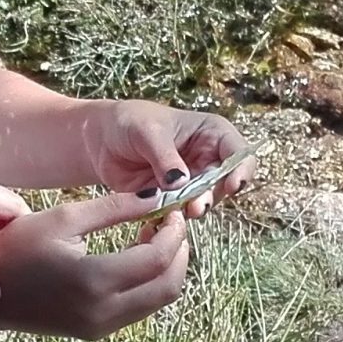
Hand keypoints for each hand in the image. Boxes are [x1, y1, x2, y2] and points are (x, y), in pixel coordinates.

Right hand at [0, 191, 190, 341]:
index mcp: (94, 280)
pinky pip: (139, 308)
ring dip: (167, 268)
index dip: (174, 231)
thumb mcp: (62, 219)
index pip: (158, 258)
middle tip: (171, 222)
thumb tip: (157, 197)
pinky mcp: (96, 332)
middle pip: (169, 285)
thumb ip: (114, 208)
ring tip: (154, 235)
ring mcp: (101, 327)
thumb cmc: (14, 250)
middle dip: (180, 251)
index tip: (172, 207)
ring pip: (158, 300)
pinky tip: (137, 256)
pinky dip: (149, 283)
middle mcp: (103, 311)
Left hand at [88, 104, 252, 215]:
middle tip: (196, 207)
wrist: (100, 139)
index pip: (238, 151)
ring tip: (179, 212)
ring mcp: (191, 182)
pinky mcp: (173, 200)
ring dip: (194, 209)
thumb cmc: (128, 122)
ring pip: (204, 201)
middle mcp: (206, 159)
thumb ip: (165, 156)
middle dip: (213, 197)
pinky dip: (174, 218)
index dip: (242, 169)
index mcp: (210, 134)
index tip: (232, 186)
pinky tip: (162, 219)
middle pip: (224, 183)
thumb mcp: (147, 131)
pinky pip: (180, 213)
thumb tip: (181, 182)